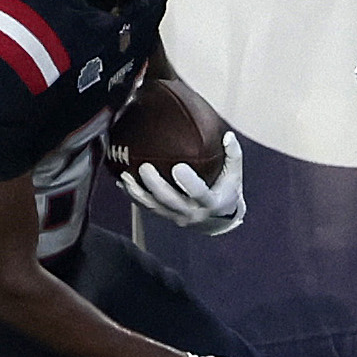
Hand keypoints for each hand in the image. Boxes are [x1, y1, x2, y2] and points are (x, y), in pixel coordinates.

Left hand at [118, 132, 244, 235]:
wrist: (217, 220)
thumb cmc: (225, 191)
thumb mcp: (234, 175)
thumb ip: (233, 155)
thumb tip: (228, 136)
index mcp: (211, 202)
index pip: (199, 193)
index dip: (188, 183)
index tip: (178, 167)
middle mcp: (192, 213)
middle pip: (170, 201)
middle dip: (155, 185)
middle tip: (144, 167)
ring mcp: (175, 216)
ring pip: (153, 207)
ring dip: (137, 192)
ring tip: (124, 176)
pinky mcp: (164, 216)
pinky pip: (146, 207)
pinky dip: (133, 196)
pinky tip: (121, 183)